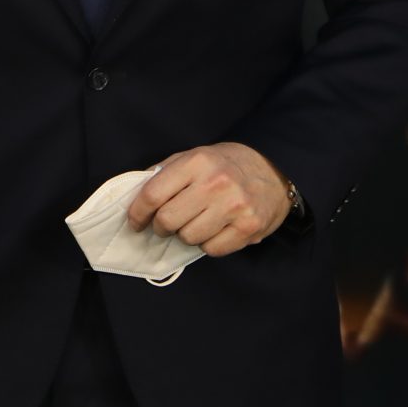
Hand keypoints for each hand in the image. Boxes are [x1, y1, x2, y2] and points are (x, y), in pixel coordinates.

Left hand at [128, 142, 288, 257]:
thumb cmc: (225, 165)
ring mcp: (234, 206)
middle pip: (168, 220)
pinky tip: (214, 229)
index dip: (138, 213)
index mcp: (196, 162)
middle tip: (164, 225)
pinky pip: (212, 250)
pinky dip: (207, 244)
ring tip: (194, 222)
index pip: (153, 194)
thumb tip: (134, 197)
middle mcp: (215, 183)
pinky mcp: (249, 227)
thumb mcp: (193, 157)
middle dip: (160, 227)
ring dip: (185, 235)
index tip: (135, 222)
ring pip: (189, 238)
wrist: (273, 170)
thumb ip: (164, 174)